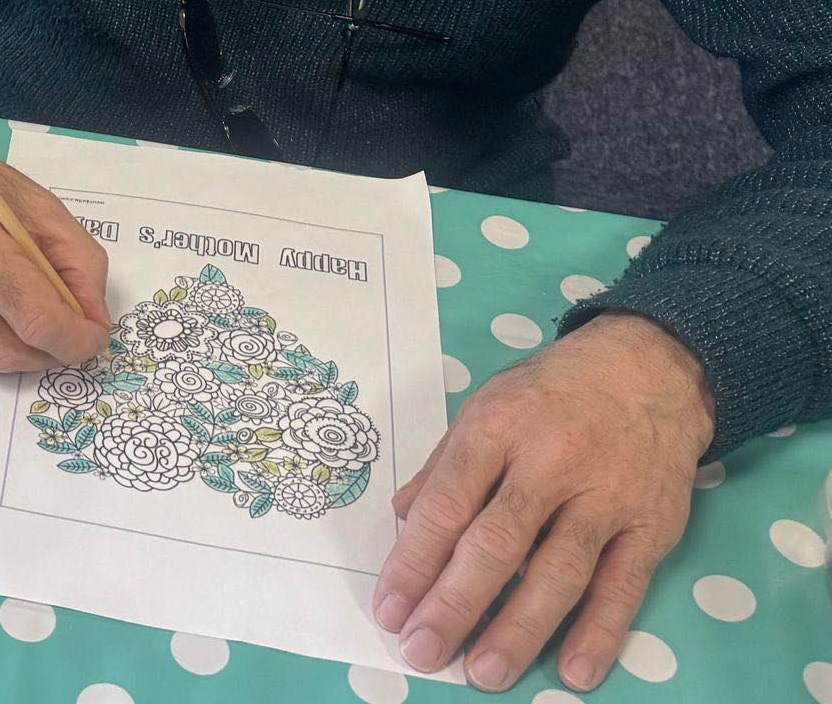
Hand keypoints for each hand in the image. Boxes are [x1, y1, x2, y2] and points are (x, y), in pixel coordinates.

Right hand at [0, 98, 110, 370]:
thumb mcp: (38, 202)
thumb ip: (78, 260)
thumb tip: (94, 317)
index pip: (36, 320)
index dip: (76, 340)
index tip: (96, 336)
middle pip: (10, 351)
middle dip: (53, 353)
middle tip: (73, 336)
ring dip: (24, 352)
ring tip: (38, 322)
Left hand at [374, 313, 714, 691]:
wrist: (649, 368)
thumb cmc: (551, 392)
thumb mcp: (486, 406)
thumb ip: (445, 465)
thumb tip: (402, 517)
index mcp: (497, 429)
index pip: (447, 503)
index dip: (414, 560)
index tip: (389, 608)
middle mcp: (549, 462)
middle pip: (497, 543)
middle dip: (455, 602)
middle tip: (421, 650)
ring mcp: (604, 496)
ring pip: (559, 571)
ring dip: (520, 628)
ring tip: (484, 672)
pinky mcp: (651, 525)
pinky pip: (623, 586)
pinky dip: (600, 631)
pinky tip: (575, 671)